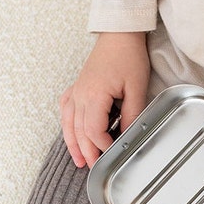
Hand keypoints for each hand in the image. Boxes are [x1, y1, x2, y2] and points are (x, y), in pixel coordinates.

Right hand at [60, 31, 149, 168]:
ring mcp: (76, 90)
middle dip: (87, 151)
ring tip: (79, 160)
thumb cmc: (128, 56)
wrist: (120, 35)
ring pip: (70, 123)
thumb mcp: (137, 88)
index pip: (94, 131)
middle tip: (94, 168)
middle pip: (79, 131)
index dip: (102, 146)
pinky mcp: (78, 86)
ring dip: (73, 143)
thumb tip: (128, 135)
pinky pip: (66, 109)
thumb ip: (132, 114)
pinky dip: (67, 124)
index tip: (113, 154)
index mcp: (94, 95)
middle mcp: (80, 94)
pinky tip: (70, 132)